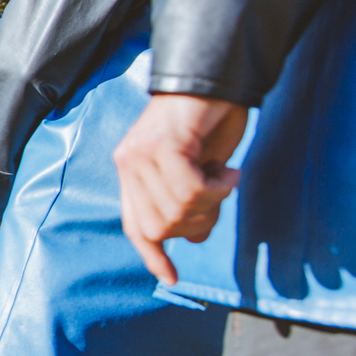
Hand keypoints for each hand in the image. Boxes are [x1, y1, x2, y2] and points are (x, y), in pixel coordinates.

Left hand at [113, 94, 248, 284]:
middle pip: (159, 227)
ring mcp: (139, 155)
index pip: (134, 225)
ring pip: (176, 212)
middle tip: (219, 194)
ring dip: (211, 203)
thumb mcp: (197, 167)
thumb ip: (186, 198)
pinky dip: (217, 189)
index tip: (172, 278)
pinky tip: (227, 170)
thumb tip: (191, 239)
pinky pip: (190, 191)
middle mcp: (128, 163)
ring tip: (223, 175)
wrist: (217, 78)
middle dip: (197, 224)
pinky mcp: (159, 147)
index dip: (152, 254)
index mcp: (131, 170)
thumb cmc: (212, 119)